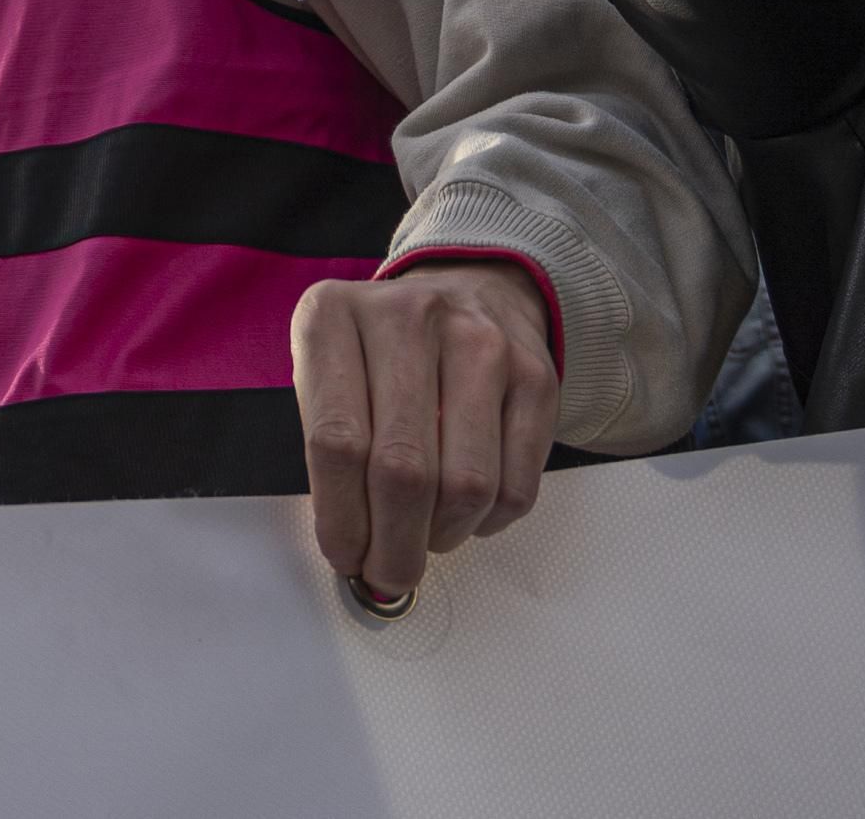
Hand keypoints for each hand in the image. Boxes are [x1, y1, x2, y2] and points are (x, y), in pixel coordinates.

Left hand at [292, 260, 558, 601]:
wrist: (470, 290)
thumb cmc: (381, 351)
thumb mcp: (329, 370)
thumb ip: (329, 449)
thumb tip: (351, 550)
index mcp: (334, 316)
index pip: (336, 441)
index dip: (341, 518)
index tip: (344, 556)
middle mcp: (408, 318)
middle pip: (402, 470)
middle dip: (394, 546)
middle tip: (388, 575)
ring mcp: (480, 342)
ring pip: (466, 485)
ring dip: (441, 538)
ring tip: (424, 539)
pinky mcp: (535, 375)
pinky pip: (516, 485)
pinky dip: (488, 523)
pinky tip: (465, 514)